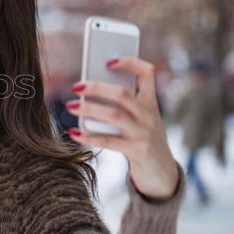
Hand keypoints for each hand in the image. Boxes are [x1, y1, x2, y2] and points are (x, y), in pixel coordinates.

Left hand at [65, 57, 178, 200]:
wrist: (162, 173)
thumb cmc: (140, 139)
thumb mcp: (137, 120)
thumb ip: (119, 106)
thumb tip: (86, 91)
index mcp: (150, 102)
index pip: (148, 73)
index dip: (130, 63)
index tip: (109, 61)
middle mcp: (149, 115)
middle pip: (123, 94)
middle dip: (98, 87)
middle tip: (76, 86)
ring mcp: (144, 134)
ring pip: (115, 115)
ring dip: (90, 108)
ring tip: (71, 105)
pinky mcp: (137, 151)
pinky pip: (109, 141)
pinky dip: (89, 136)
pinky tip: (74, 132)